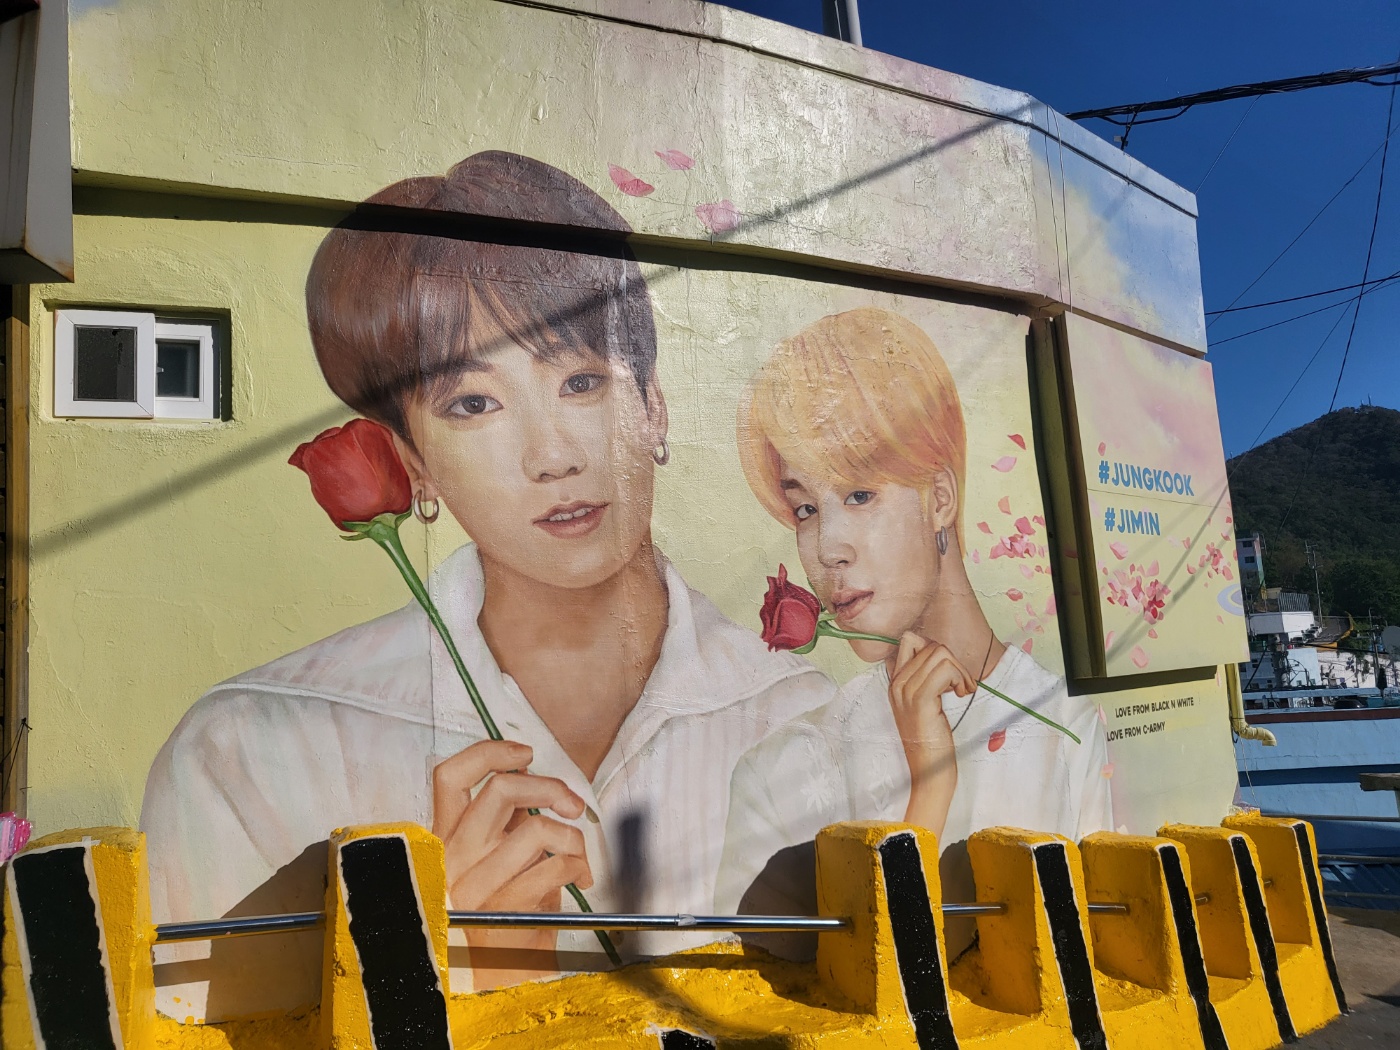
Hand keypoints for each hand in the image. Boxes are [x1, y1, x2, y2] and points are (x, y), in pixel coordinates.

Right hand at [432, 740, 592, 988]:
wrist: (500, 979)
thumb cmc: (504, 915)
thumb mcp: (496, 861)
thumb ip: (506, 822)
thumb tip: (535, 780)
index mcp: (446, 839)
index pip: (450, 776)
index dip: (490, 752)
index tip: (526, 753)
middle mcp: (453, 858)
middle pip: (502, 788)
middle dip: (550, 786)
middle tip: (572, 804)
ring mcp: (475, 885)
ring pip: (537, 827)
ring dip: (573, 838)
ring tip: (577, 856)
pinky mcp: (503, 910)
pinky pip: (556, 866)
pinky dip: (578, 866)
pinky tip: (579, 879)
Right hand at [889, 633, 973, 839]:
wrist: (928, 771)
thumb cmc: (931, 741)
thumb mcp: (922, 705)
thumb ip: (924, 680)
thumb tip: (939, 655)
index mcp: (895, 682)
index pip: (910, 639)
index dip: (934, 649)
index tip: (946, 673)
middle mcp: (896, 683)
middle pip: (930, 644)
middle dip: (954, 661)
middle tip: (961, 685)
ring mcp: (906, 691)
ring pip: (940, 653)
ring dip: (960, 670)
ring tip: (962, 691)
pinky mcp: (920, 700)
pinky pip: (945, 669)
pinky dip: (960, 678)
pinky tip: (962, 695)